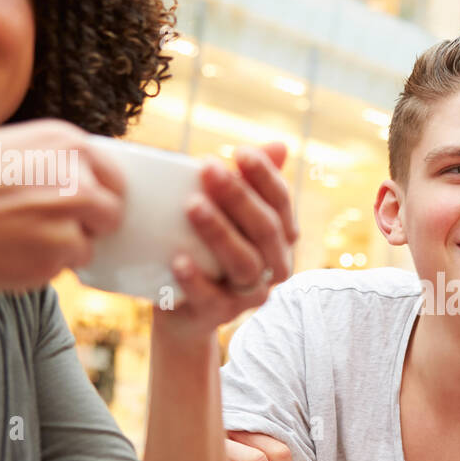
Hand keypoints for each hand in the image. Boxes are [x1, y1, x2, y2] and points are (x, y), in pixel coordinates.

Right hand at [0, 119, 125, 294]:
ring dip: (60, 249)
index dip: (99, 193)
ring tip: (11, 238)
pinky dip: (39, 268)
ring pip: (85, 246)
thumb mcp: (1, 147)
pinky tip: (1, 254)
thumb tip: (81, 183)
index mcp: (64, 142)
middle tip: (49, 228)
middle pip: (111, 213)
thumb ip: (47, 163)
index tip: (87, 205)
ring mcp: (69, 222)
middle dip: (88, 225)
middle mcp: (77, 179)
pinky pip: (60, 270)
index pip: (113, 175)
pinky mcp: (54, 261)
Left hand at [153, 143, 297, 338]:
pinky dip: (196, 279)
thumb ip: (248, 182)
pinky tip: (179, 259)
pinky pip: (212, 298)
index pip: (281, 203)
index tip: (240, 152)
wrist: (183, 309)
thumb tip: (280, 145)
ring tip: (191, 206)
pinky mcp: (221, 315)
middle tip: (208, 169)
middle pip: (265, 231)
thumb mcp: (225, 213)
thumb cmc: (206, 249)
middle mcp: (274, 265)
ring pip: (244, 263)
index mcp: (280, 237)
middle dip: (239, 198)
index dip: (265, 177)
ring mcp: (249, 293)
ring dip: (219, 232)